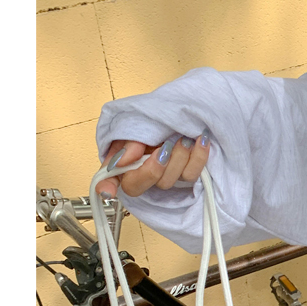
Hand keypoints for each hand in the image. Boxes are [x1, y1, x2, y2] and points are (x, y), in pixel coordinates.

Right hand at [96, 131, 210, 198]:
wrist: (181, 114)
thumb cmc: (154, 120)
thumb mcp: (136, 125)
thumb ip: (128, 142)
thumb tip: (123, 160)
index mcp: (120, 161)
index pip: (107, 179)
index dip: (106, 186)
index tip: (107, 191)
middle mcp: (139, 174)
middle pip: (136, 186)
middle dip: (153, 168)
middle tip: (164, 146)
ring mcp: (162, 177)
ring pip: (166, 182)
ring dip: (176, 157)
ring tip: (182, 138)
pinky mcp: (183, 176)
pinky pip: (190, 175)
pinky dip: (197, 157)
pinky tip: (200, 140)